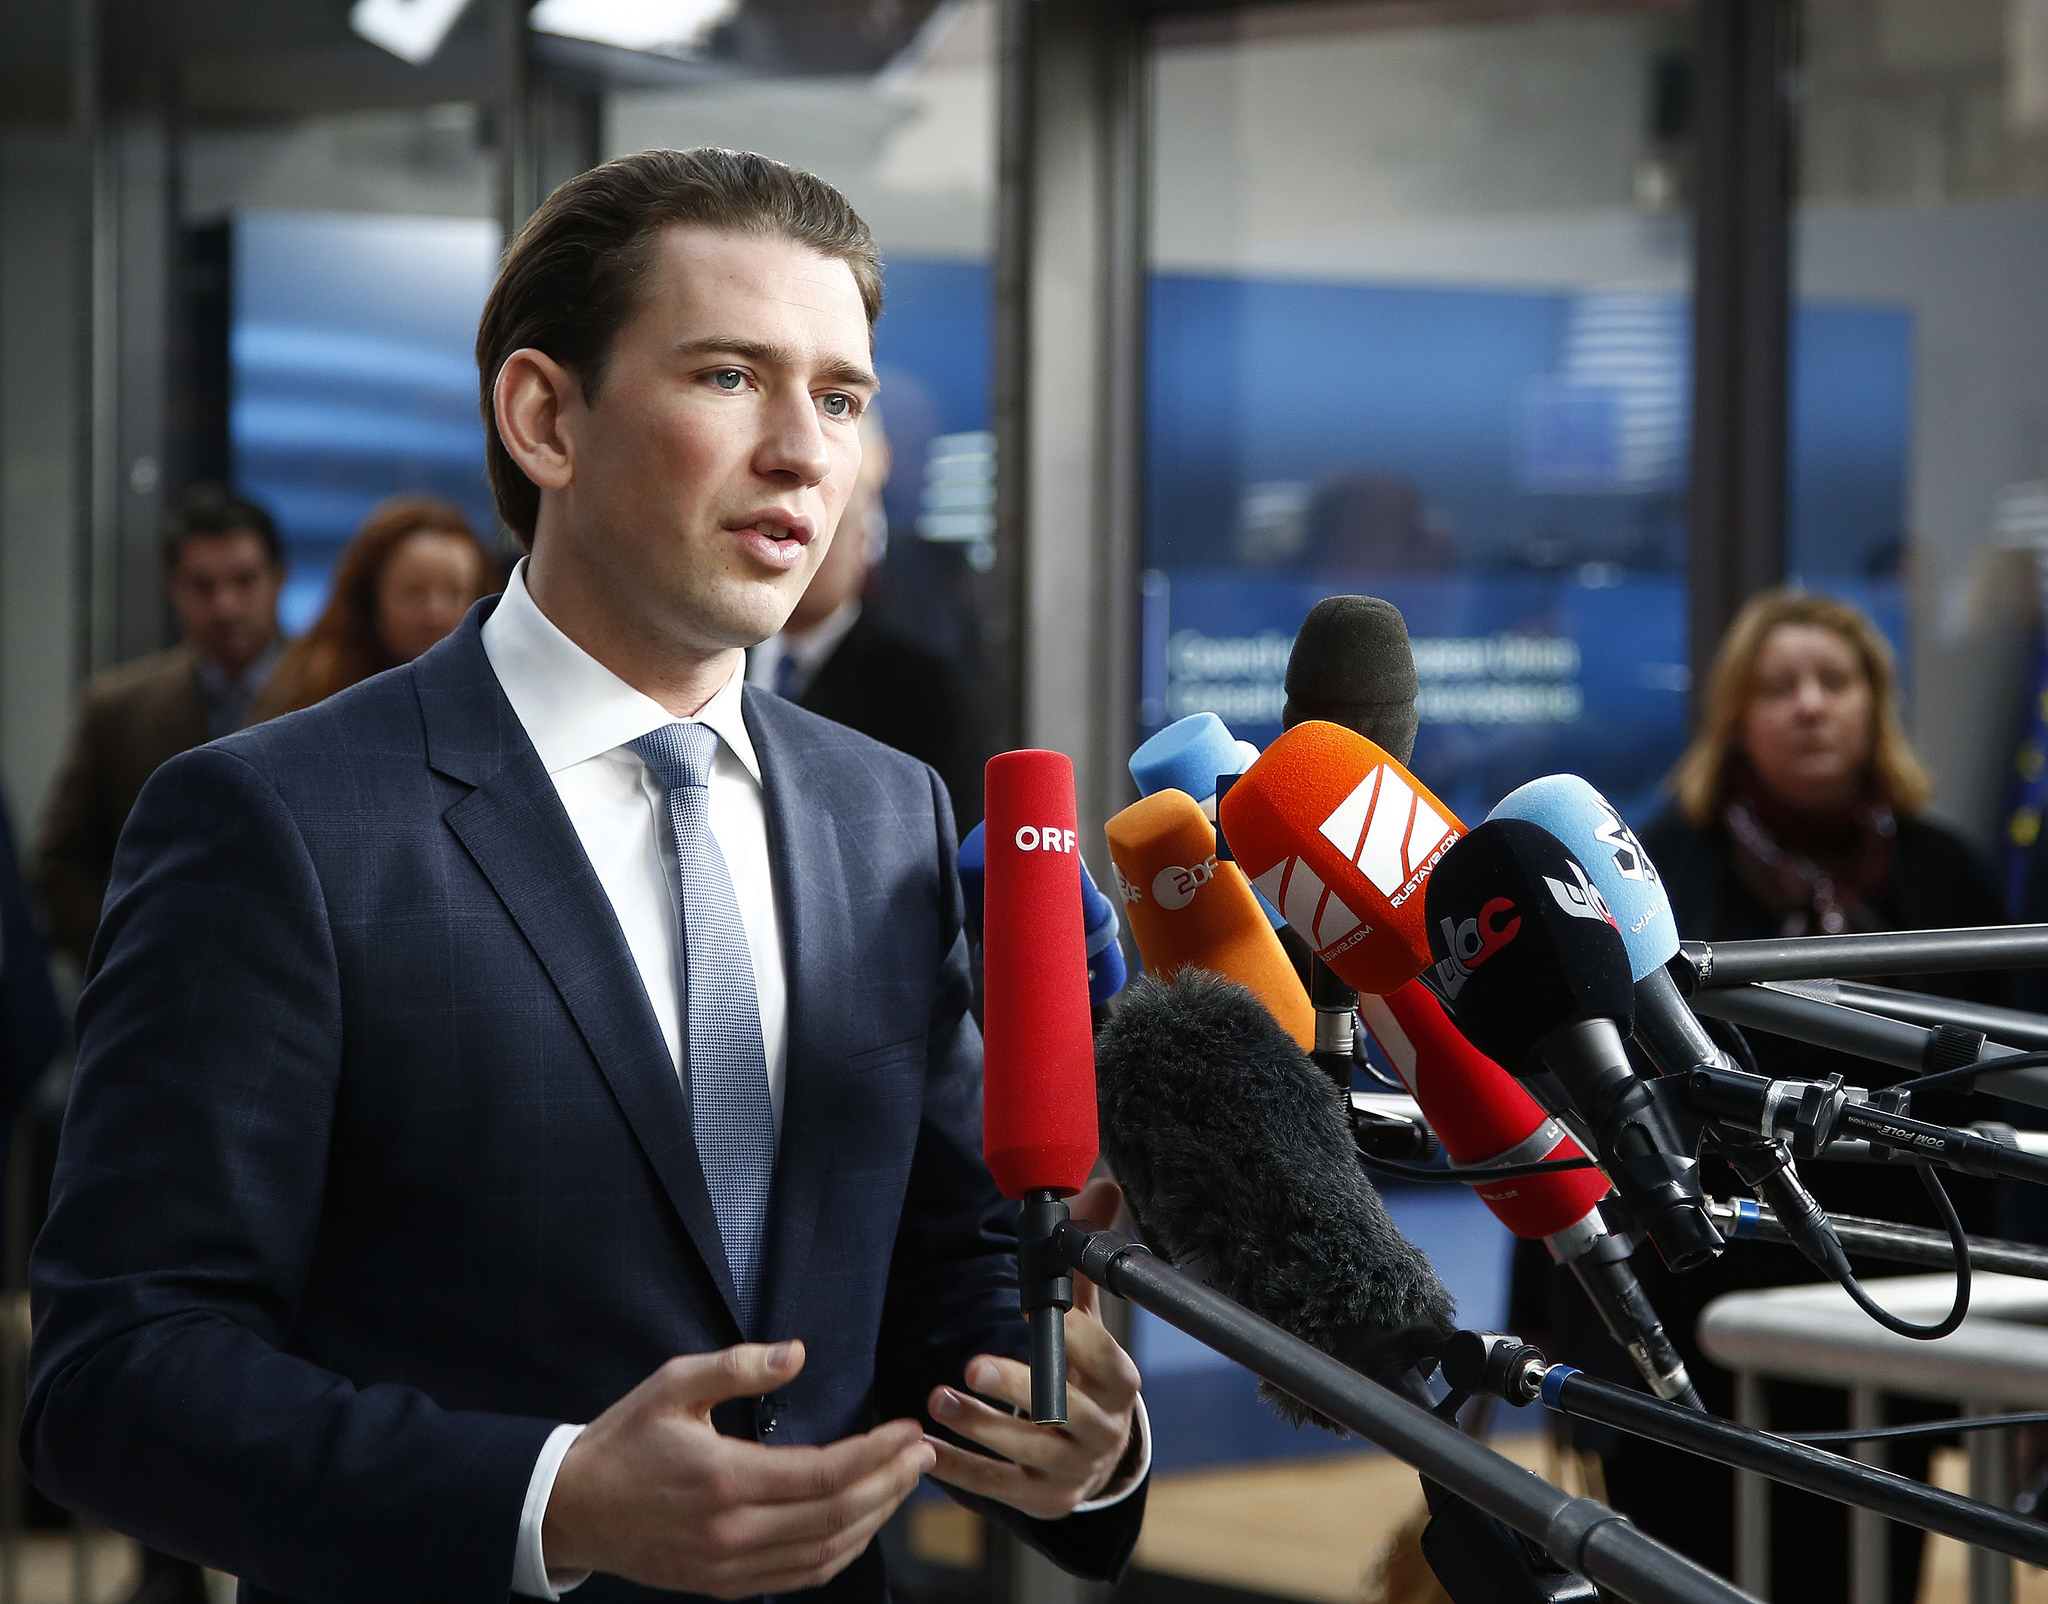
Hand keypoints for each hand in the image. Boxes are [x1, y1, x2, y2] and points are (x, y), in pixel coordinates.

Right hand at [543, 1341, 934, 1597]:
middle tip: (923, 1454)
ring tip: (903, 1484)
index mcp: (724, 1479)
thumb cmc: (624, 1440)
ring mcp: (729, 1567)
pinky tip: (862, 1524)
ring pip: (825, 1552)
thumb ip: (737, 1366)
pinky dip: (841, 1552)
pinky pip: (800, 1576)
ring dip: (875, 1519)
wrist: (572, 1509)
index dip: (878, 1453)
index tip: (908, 1429)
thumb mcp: (673, 1384)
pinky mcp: (724, 1586)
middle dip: (891, 1484)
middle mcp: (732, 1532)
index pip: (825, 1473)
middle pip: (837, 1515)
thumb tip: (796, 1353)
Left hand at [924, 1179, 1142, 1519]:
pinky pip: (999, 1487)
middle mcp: (1104, 1431)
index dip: (1077, 1339)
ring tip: (937, 1398)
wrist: (1096, 1458)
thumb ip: (1083, 1261)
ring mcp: (1074, 1471)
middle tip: (973, 1364)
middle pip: (1064, 1410)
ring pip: (1028, 1450)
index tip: (1038, 1313)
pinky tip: (927, 1448)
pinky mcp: (1044, 1501)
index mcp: (1121, 1384)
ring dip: (979, 1424)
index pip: (1106, 1360)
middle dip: (1017, 1387)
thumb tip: (1103, 1185)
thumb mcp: (1090, 1319)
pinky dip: (962, 1469)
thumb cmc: (1085, 1375)